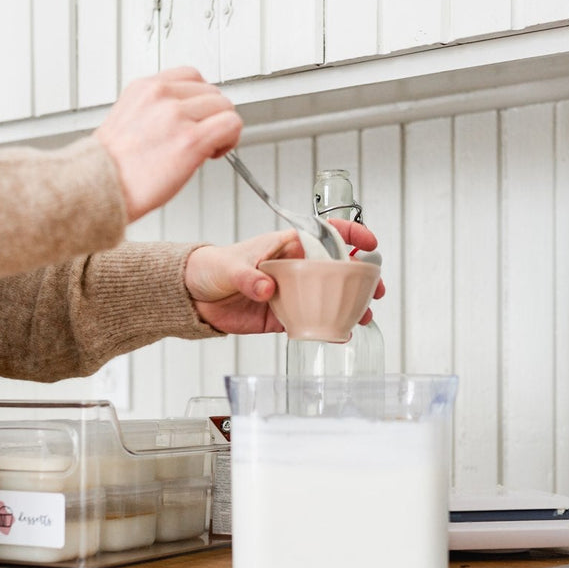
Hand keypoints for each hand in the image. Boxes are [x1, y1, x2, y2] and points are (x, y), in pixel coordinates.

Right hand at [95, 67, 241, 222]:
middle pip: (212, 91)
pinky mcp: (191, 139)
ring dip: (222, 128)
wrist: (99, 188)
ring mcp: (176, 115)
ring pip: (224, 107)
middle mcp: (161, 95)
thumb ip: (155, 110)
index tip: (196, 117)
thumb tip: (185, 118)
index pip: (191, 76)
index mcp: (143, 88)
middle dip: (211, 116)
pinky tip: (214, 154)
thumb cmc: (111, 168)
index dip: (199, 99)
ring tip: (207, 148)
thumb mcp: (127, 120)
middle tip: (202, 139)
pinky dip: (230, 139)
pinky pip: (231, 125)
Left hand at [185, 219, 385, 334]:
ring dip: (349, 304)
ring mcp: (292, 293)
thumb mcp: (230, 267)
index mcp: (287, 246)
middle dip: (361, 277)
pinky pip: (312, 321)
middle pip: (337, 268)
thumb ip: (249, 277)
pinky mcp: (284, 316)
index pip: (326, 233)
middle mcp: (295, 268)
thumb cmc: (212, 267)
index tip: (369, 245)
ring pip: (329, 296)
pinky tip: (340, 334)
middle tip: (375, 289)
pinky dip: (328, 327)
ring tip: (364, 315)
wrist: (193, 295)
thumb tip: (266, 288)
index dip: (352, 236)